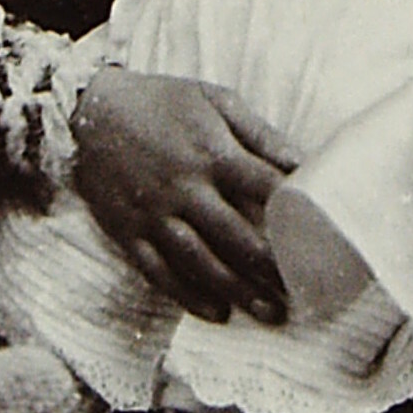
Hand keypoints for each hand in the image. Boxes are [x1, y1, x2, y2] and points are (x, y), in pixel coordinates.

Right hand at [71, 67, 295, 324]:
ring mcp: (155, 214)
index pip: (266, 190)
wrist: (91, 110)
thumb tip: (305, 161)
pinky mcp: (129, 232)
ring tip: (269, 312)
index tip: (321, 239)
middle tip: (301, 293)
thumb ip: (261, 133)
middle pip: (237, 237)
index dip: (297, 216)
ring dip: (238, 291)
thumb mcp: (216, 100)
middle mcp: (186, 188)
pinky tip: (217, 312)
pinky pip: (160, 272)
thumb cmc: (162, 102)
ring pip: (201, 262)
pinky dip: (189, 296)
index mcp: (213, 152)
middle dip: (272, 269)